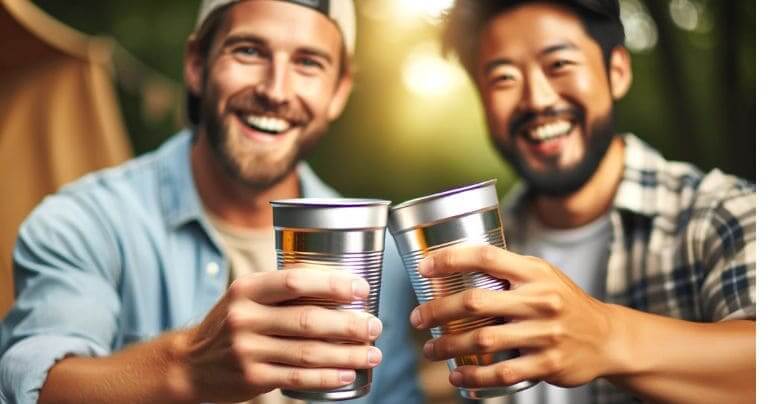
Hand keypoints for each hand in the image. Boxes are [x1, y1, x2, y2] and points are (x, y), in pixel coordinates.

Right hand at [170, 268, 382, 402]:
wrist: (190, 364)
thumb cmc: (230, 323)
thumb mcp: (245, 297)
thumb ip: (282, 289)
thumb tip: (340, 283)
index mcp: (247, 288)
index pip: (296, 281)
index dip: (333, 284)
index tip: (362, 289)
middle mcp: (245, 317)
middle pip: (309, 319)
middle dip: (349, 323)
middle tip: (375, 325)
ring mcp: (247, 349)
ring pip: (309, 351)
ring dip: (347, 353)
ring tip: (373, 352)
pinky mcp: (252, 378)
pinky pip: (299, 377)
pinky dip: (327, 376)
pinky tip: (348, 374)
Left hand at [409, 245, 620, 388]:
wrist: (606, 337)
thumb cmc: (565, 302)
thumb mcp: (543, 275)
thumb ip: (508, 270)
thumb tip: (460, 264)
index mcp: (535, 273)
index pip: (486, 256)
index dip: (450, 259)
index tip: (425, 267)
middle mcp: (539, 300)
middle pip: (476, 302)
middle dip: (438, 310)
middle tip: (418, 318)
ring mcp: (544, 334)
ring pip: (483, 340)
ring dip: (448, 346)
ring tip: (430, 349)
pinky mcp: (547, 364)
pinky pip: (502, 371)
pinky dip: (474, 375)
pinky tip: (458, 374)